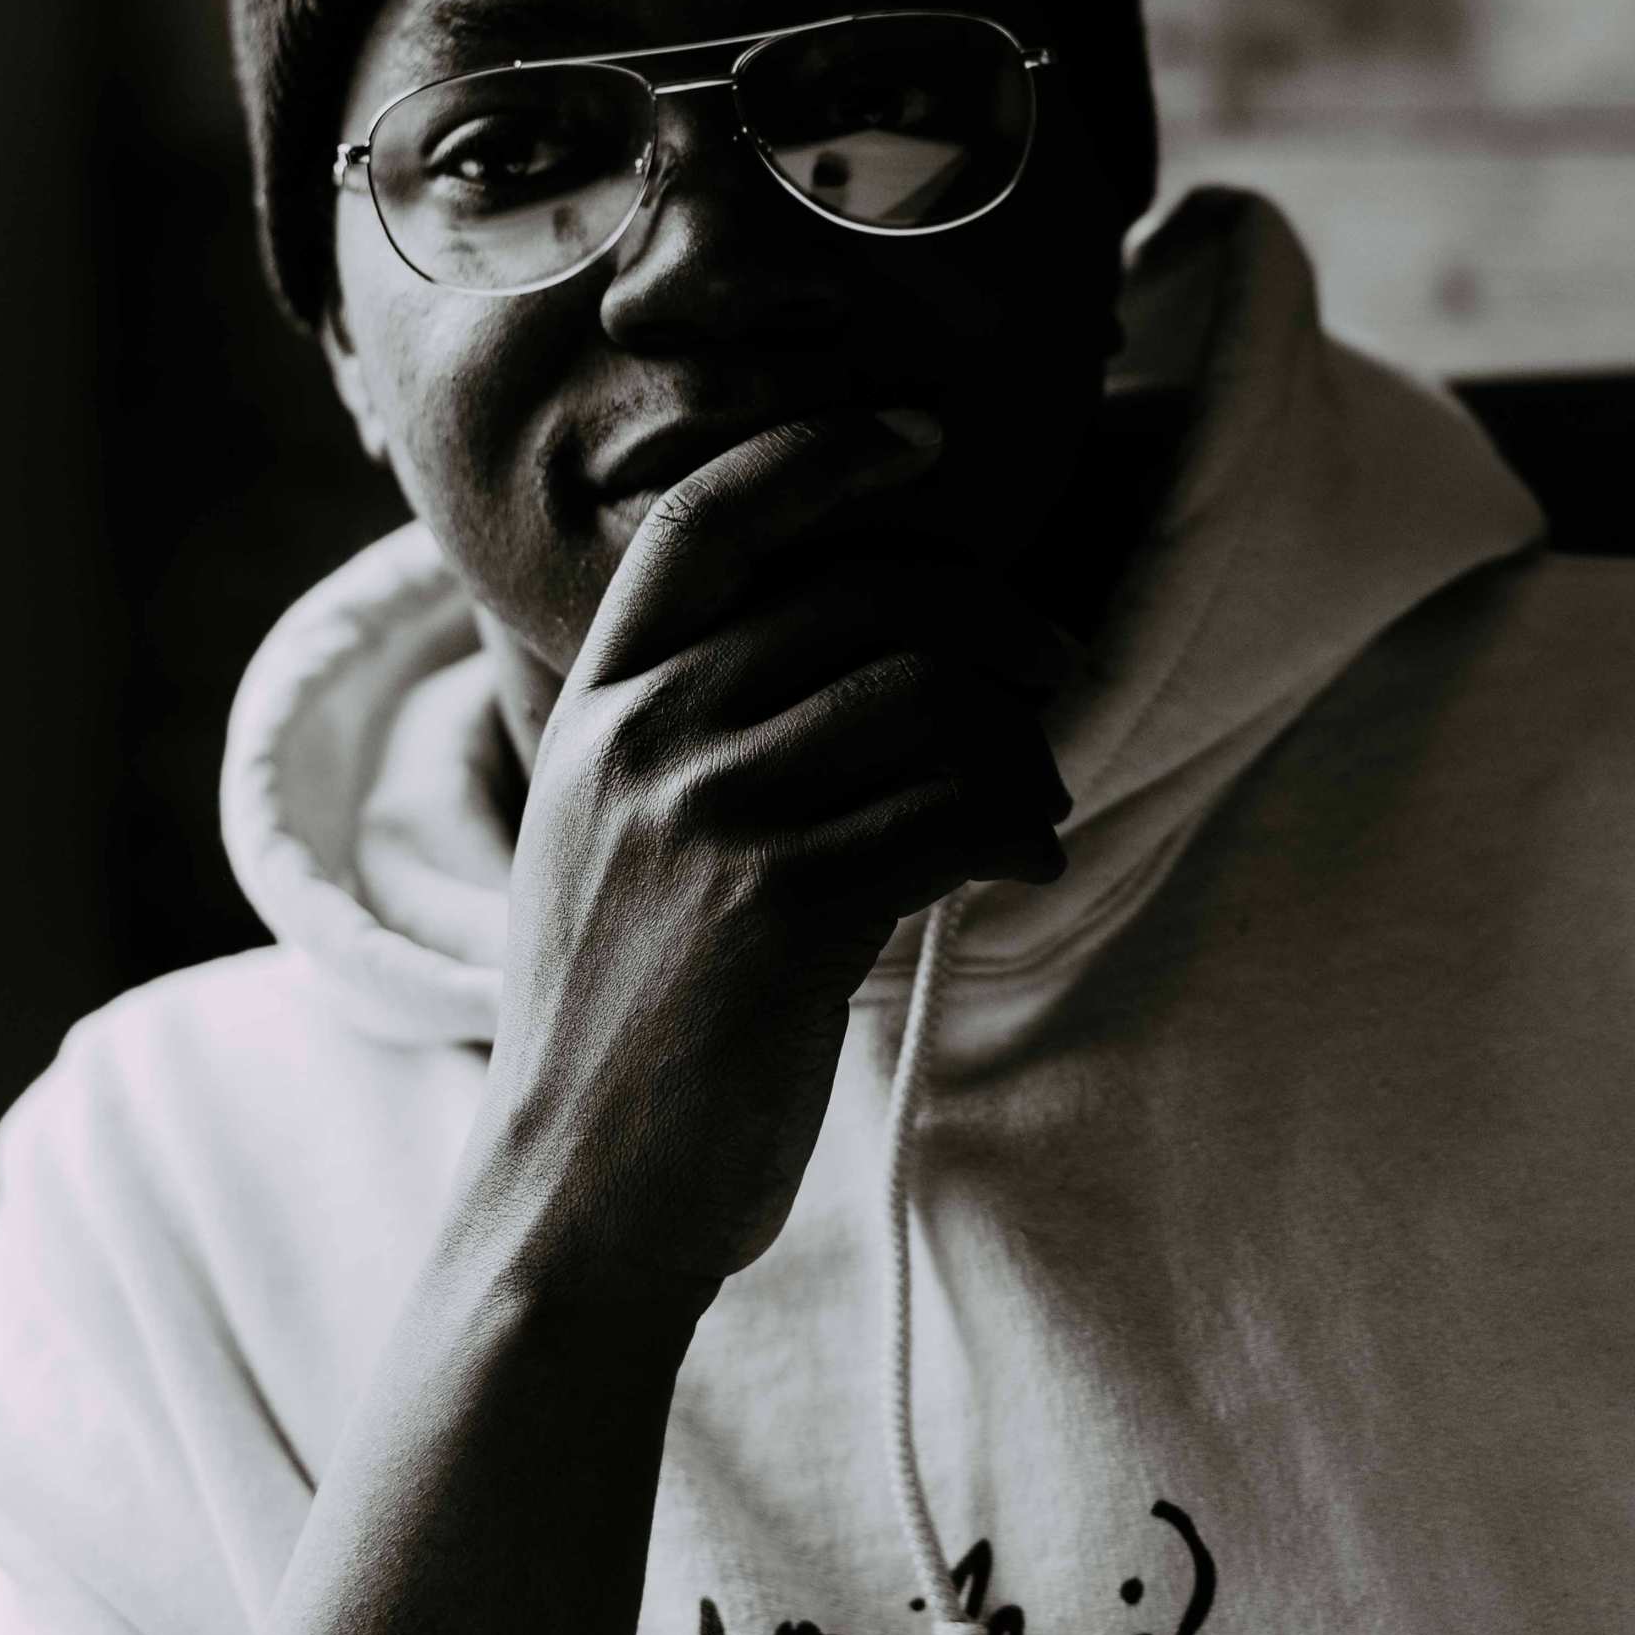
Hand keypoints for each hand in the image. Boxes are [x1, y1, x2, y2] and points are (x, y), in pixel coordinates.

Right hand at [463, 407, 1077, 1300]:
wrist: (578, 1196)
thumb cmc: (628, 1022)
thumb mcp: (608, 844)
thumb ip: (690, 734)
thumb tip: (873, 654)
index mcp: (596, 706)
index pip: (704, 519)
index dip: (820, 455)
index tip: (919, 438)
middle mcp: (640, 737)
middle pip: (862, 595)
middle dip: (994, 619)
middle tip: (1055, 667)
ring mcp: (703, 816)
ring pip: (931, 698)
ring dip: (1023, 742)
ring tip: (1035, 799)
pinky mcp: (779, 906)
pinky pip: (955, 809)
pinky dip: (1022, 826)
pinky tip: (1027, 862)